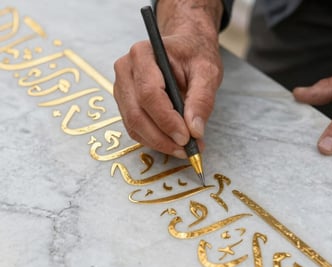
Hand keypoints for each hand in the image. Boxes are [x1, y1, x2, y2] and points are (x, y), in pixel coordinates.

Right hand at [113, 3, 222, 158]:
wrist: (184, 50)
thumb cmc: (194, 55)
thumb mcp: (207, 72)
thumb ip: (202, 100)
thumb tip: (194, 131)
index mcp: (143, 54)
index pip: (149, 94)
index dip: (167, 120)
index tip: (186, 137)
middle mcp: (126, 70)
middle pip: (137, 114)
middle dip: (162, 137)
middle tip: (186, 149)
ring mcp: (122, 88)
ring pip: (134, 125)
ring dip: (158, 142)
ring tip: (183, 149)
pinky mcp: (125, 103)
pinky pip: (135, 128)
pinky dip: (153, 140)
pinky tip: (172, 143)